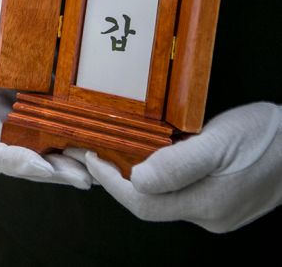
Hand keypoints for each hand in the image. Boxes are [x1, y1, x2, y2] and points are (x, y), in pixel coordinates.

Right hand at [0, 0, 90, 188]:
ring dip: (69, 168)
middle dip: (51, 172)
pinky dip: (82, 150)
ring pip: (49, 157)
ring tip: (94, 170)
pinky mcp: (60, 115)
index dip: (13, 162)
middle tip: (81, 176)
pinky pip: (69, 140)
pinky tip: (102, 151)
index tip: (40, 164)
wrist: (30, 10)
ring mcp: (35, 122)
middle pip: (25, 162)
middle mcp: (8, 124)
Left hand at [80, 102, 281, 231]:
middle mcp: (209, 215)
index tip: (90, 156)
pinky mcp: (223, 202)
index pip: (141, 203)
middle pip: (148, 204)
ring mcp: (217, 211)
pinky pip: (180, 193)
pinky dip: (157, 177)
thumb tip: (136, 179)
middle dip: (115, 179)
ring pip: (163, 198)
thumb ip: (177, 164)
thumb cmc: (268, 138)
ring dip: (134, 177)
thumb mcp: (219, 141)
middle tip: (90, 152)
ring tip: (111, 152)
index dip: (110, 182)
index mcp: (206, 204)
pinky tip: (148, 157)